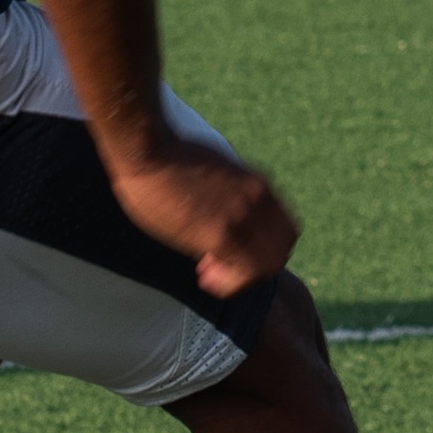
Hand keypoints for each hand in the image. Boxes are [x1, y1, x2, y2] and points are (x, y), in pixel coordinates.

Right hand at [112, 136, 303, 298]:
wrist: (148, 148)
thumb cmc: (169, 158)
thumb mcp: (215, 173)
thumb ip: (231, 194)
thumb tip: (225, 213)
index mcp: (259, 185)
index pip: (284, 229)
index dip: (264, 247)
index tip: (234, 249)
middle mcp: (259, 200)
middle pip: (283, 248)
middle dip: (258, 265)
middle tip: (222, 266)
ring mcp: (243, 216)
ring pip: (270, 264)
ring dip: (244, 277)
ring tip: (210, 276)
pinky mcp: (222, 233)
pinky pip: (248, 271)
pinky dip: (232, 284)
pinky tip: (206, 280)